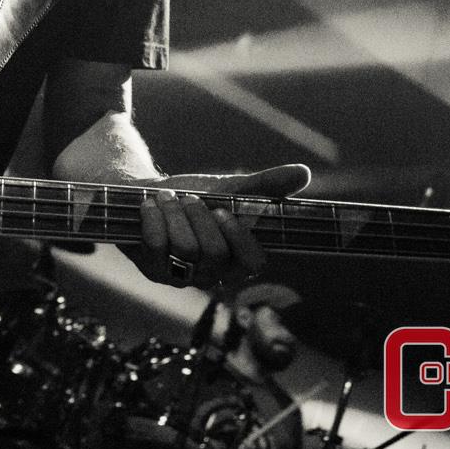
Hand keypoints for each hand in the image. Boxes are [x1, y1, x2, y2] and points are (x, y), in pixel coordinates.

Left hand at [129, 163, 310, 288]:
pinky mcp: (152, 270)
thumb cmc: (194, 197)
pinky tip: (150, 205)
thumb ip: (264, 186)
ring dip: (175, 213)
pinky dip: (154, 217)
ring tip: (168, 198)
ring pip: (186, 248)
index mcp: (236, 260)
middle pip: (216, 253)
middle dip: (201, 216)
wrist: (145, 195)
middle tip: (190, 198)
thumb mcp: (229, 190)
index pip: (253, 264)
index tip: (224, 211)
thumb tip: (303, 172)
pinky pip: (157, 245)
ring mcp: (180, 276)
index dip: (240, 238)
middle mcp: (211, 275)